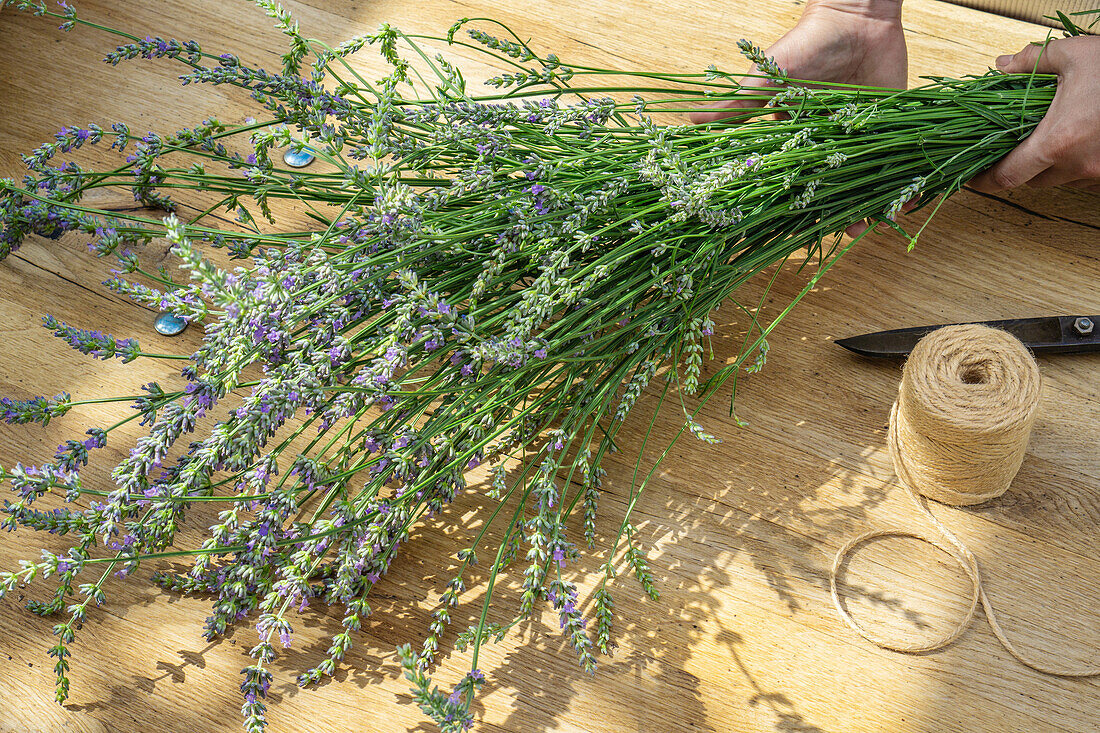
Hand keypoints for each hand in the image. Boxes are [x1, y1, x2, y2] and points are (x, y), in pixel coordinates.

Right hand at [690, 0, 908, 235]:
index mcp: (794, 135)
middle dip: (834, 211)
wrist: (856, 15)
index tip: (795, 227)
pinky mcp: (891, 123)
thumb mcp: (765, 79)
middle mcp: (826, 140)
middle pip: (829, 184)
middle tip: (840, 232)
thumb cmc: (805, 44)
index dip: (795, 203)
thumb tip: (690, 122)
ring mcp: (859, 134)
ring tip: (867, 225)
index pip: (793, 177)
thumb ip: (734, 106)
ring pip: (862, 177)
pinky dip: (900, 181)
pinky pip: (896, 158)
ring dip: (866, 203)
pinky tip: (901, 202)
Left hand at [969, 36, 1099, 192]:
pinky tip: (1074, 140)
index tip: (970, 177)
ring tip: (1044, 138)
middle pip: (1030, 182)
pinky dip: (1072, 164)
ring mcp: (1098, 172)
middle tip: (1005, 151)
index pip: (1006, 177)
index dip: (983, 181)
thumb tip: (1002, 66)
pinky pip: (1083, 176)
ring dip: (1046, 166)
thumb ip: (1032, 62)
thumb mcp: (1075, 55)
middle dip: (1015, 168)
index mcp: (1057, 142)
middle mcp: (1078, 165)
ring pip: (1058, 180)